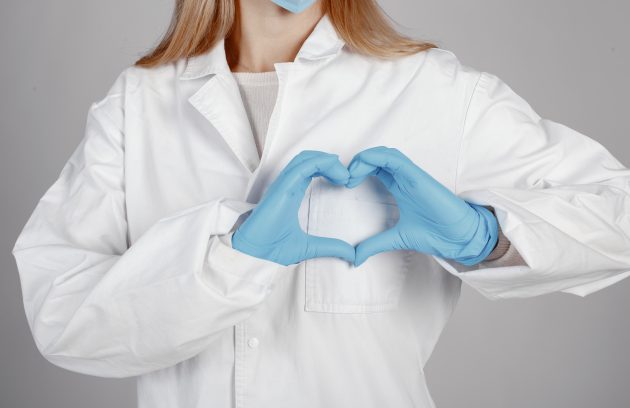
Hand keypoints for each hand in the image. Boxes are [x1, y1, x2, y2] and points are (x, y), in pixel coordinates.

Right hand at [232, 150, 354, 265]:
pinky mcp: (281, 188)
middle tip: (347, 175)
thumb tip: (351, 254)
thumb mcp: (310, 247)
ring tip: (344, 174)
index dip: (329, 168)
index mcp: (292, 193)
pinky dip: (320, 164)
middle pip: (309, 159)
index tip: (345, 181)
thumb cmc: (272, 248)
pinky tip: (336, 175)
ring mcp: (283, 185)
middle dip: (330, 161)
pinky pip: (301, 167)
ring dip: (327, 161)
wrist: (255, 255)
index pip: (310, 169)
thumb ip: (330, 247)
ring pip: (306, 158)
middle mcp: (287, 185)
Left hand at [346, 146, 497, 266]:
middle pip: (377, 157)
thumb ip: (374, 244)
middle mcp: (404, 178)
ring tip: (351, 174)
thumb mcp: (395, 239)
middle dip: (357, 163)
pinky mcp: (418, 176)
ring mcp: (411, 175)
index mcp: (398, 187)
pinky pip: (395, 159)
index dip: (357, 171)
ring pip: (384, 154)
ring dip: (364, 158)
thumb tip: (355, 257)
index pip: (375, 168)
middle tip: (343, 178)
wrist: (458, 237)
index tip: (343, 184)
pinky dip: (376, 158)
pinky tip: (362, 169)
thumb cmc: (434, 233)